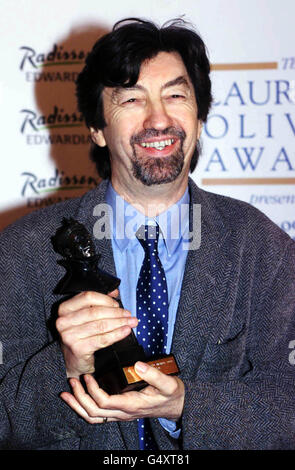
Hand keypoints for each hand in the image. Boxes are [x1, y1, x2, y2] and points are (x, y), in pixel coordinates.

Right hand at [56, 290, 137, 377]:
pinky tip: (125, 331)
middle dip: (116, 313)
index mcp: (65, 308)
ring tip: (131, 322)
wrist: (73, 360)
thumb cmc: (81, 334)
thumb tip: (114, 292)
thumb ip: (98, 301)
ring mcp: (69, 335)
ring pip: (100, 325)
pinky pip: (102, 339)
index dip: (106, 300)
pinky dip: (116, 334)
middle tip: (129, 315)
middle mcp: (64, 321)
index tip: (118, 305)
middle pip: (96, 312)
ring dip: (119, 323)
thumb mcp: (86, 316)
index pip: (88, 297)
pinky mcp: (78, 348)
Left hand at [60, 361, 184, 422]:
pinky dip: (84, 408)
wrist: (176, 406)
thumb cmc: (172, 394)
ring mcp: (120, 414)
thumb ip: (154, 374)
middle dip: (80, 398)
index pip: (106, 403)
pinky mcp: (119, 411)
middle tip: (73, 381)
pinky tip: (77, 397)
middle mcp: (123, 413)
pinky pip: (98, 415)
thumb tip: (138, 364)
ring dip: (78, 406)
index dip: (93, 391)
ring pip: (93, 417)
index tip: (88, 377)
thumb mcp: (168, 383)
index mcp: (132, 405)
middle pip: (94, 413)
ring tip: (67, 392)